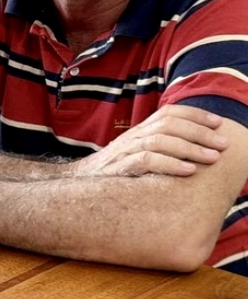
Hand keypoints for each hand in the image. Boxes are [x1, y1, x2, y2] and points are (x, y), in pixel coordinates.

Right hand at [72, 105, 228, 176]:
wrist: (75, 185)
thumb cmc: (112, 174)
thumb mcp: (134, 156)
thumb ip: (157, 150)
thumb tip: (192, 150)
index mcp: (138, 132)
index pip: (168, 113)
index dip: (195, 115)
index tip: (218, 123)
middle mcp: (132, 137)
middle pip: (168, 124)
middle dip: (199, 132)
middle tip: (223, 144)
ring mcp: (124, 151)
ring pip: (160, 140)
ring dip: (190, 148)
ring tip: (213, 158)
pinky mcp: (119, 169)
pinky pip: (146, 161)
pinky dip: (170, 164)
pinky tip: (189, 171)